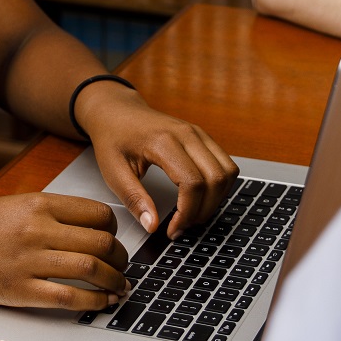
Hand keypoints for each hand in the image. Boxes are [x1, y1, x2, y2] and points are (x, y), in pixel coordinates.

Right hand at [0, 193, 130, 311]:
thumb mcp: (15, 205)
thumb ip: (51, 213)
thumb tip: (92, 228)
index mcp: (38, 203)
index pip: (98, 214)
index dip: (115, 230)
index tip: (115, 240)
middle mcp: (37, 229)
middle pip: (100, 243)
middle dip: (121, 258)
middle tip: (124, 266)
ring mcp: (28, 261)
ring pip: (91, 269)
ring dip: (115, 281)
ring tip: (120, 287)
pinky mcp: (19, 290)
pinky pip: (68, 297)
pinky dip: (94, 302)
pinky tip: (102, 302)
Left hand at [75, 83, 238, 239]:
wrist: (117, 110)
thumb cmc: (113, 138)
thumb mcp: (113, 172)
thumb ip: (134, 199)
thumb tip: (152, 226)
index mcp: (163, 141)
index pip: (192, 183)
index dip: (187, 213)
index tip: (173, 230)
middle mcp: (187, 134)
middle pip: (216, 179)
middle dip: (204, 210)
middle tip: (183, 226)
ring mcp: (198, 133)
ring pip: (228, 172)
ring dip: (216, 199)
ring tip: (192, 214)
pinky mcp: (203, 137)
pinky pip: (226, 164)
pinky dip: (219, 186)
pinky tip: (200, 198)